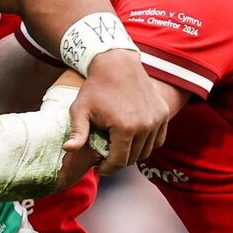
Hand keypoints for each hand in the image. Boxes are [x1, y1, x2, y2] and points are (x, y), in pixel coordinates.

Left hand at [65, 49, 169, 173]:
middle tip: (108, 156)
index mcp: (125, 128)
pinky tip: (133, 139)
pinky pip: (158, 139)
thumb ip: (77, 132)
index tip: (100, 166)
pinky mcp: (164, 113)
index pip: (119, 161)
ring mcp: (158, 119)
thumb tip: (68, 149)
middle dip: (119, 161)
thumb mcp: (80, 109)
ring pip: (146, 151)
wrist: (117, 64)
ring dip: (133, 153)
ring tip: (119, 147)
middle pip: (133, 158)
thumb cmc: (96, 88)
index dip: (108, 168)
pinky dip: (147, 143)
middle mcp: (145, 125)